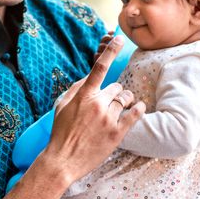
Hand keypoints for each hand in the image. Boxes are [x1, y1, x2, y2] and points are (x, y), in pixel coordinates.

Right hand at [42, 36, 144, 184]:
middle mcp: (97, 104)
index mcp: (83, 95)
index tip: (118, 38)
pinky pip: (134, 114)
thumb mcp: (62, 105)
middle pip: (117, 87)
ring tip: (122, 106)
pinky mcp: (117, 133)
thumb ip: (76, 89)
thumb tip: (89, 77)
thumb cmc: (61, 132)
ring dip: (125, 100)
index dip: (110, 50)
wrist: (63, 160)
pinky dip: (138, 109)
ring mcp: (108, 118)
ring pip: (125, 99)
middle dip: (115, 92)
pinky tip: (138, 107)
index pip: (99, 67)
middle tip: (111, 101)